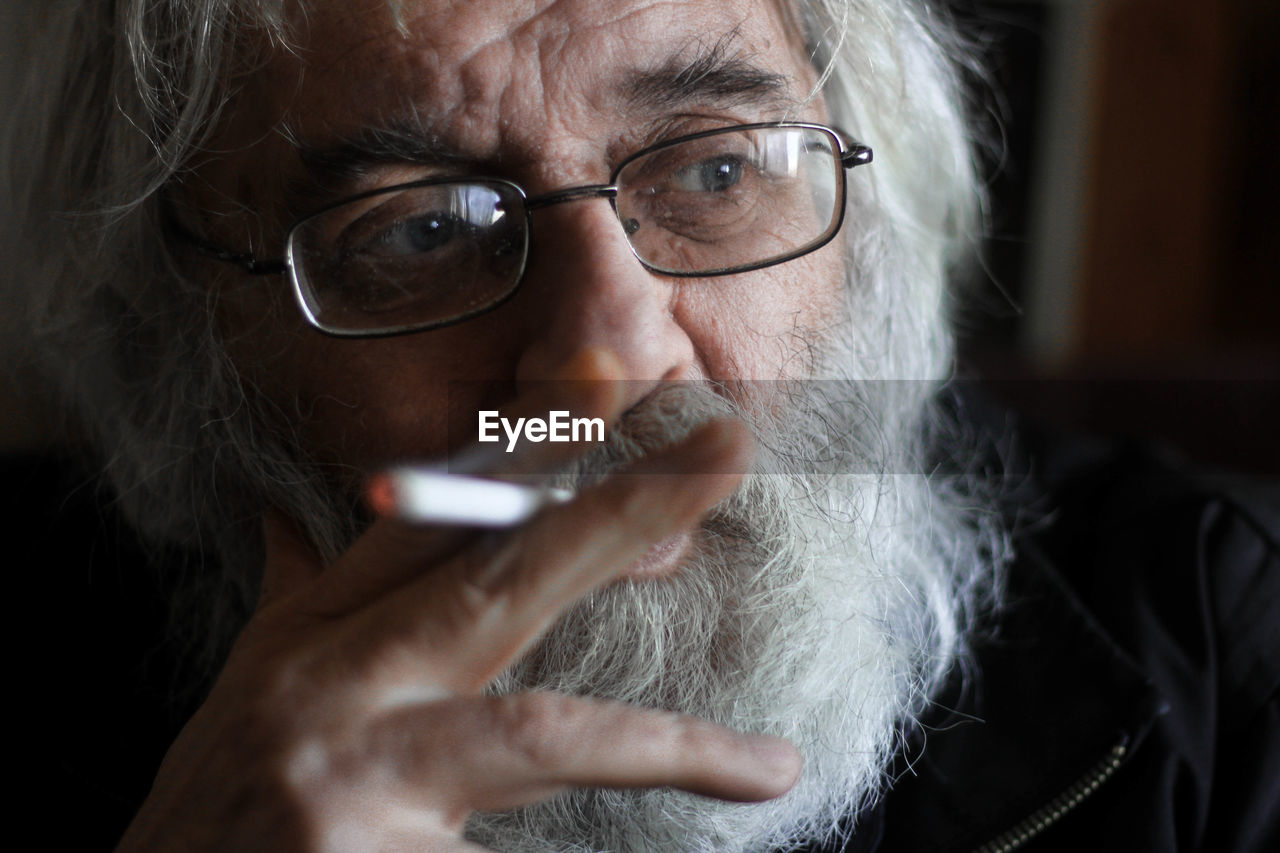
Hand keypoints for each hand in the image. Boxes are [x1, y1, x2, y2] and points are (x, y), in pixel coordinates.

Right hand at [116, 353, 801, 851]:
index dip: (524, 444)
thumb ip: (295, 602)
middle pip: (498, 578)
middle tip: (725, 451)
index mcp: (308, 644)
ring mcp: (347, 786)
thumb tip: (285, 512)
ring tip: (766, 765)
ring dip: (668, 749)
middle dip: (616, 512)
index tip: (608, 376)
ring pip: (539, 735)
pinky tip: (696, 825)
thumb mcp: (246, 699)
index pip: (429, 516)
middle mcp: (328, 695)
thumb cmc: (210, 817)